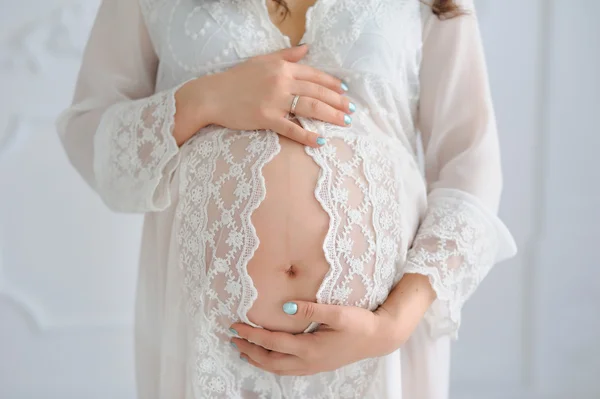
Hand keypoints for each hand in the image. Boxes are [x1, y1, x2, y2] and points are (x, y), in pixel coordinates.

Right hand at [174, 44, 353, 146]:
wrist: (211, 95)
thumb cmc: (235, 79)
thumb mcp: (261, 61)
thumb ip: (286, 55)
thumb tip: (307, 48)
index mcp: (282, 67)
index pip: (314, 75)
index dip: (332, 83)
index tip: (344, 91)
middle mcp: (281, 82)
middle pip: (317, 92)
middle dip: (338, 101)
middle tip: (352, 110)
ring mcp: (275, 101)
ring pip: (310, 108)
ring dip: (331, 116)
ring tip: (345, 122)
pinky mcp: (267, 118)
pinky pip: (293, 128)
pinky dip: (308, 136)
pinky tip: (321, 140)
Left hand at [229, 301, 408, 376]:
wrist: (380, 338)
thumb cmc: (361, 323)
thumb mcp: (338, 313)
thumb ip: (311, 309)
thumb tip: (285, 305)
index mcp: (310, 349)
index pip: (272, 343)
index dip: (252, 335)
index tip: (236, 326)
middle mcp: (308, 362)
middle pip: (270, 361)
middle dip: (249, 351)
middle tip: (233, 339)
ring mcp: (313, 366)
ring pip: (278, 369)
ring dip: (259, 360)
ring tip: (244, 351)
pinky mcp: (318, 365)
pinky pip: (288, 370)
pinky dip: (272, 364)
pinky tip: (269, 357)